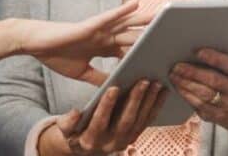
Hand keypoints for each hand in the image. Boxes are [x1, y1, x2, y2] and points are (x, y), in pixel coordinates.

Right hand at [21, 0, 151, 84]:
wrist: (35, 44)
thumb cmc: (55, 55)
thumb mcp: (82, 72)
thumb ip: (99, 77)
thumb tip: (115, 88)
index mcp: (103, 47)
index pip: (129, 48)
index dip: (145, 51)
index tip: (164, 54)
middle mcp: (104, 35)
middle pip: (134, 33)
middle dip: (152, 33)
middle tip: (174, 32)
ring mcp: (98, 29)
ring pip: (126, 22)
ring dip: (145, 17)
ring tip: (163, 13)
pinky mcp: (89, 25)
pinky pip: (109, 16)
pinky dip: (123, 10)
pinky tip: (136, 2)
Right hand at [41, 80, 167, 154]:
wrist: (86, 147)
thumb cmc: (75, 132)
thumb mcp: (65, 128)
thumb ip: (68, 121)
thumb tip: (76, 112)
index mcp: (91, 140)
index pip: (100, 122)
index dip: (106, 106)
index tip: (113, 88)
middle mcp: (111, 143)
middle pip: (126, 121)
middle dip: (135, 100)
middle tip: (143, 81)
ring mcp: (125, 141)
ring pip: (140, 121)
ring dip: (150, 102)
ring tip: (156, 83)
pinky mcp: (135, 135)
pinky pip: (147, 121)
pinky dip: (156, 106)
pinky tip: (162, 92)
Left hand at [169, 48, 227, 133]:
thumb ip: (226, 57)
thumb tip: (210, 36)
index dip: (214, 58)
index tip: (198, 51)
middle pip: (214, 81)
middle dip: (193, 72)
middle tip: (177, 65)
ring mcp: (227, 106)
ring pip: (204, 95)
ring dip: (186, 84)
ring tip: (174, 75)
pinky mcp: (216, 116)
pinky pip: (199, 106)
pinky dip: (186, 95)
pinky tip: (178, 87)